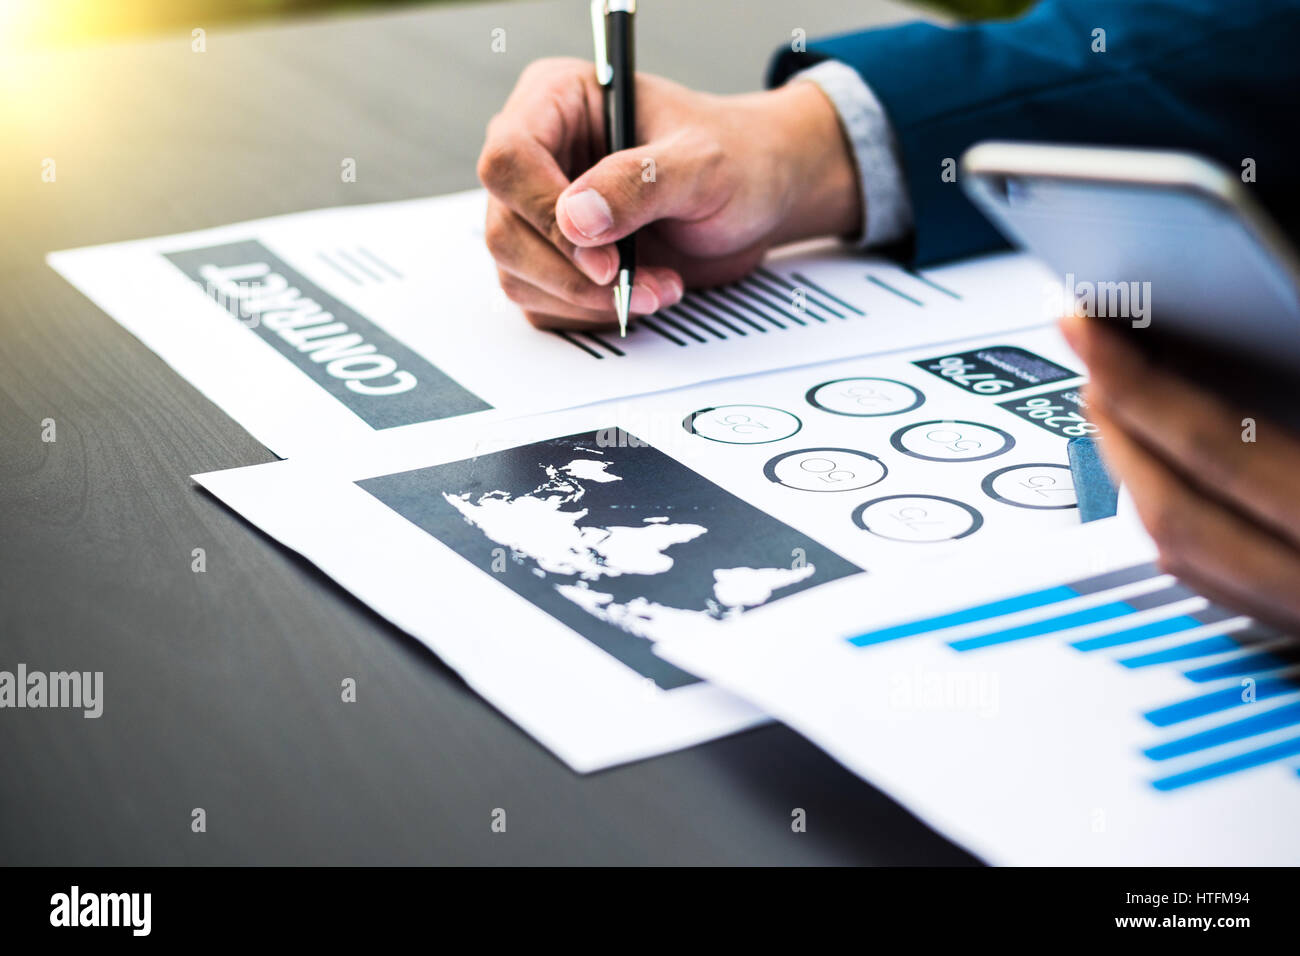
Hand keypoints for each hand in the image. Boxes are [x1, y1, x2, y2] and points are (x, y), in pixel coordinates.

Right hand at [477, 58, 860, 328]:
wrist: (758, 196)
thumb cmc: (737, 157)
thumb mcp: (702, 162)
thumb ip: (639, 183)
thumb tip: (576, 217)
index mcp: (557, 100)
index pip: (509, 159)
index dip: (546, 215)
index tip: (604, 258)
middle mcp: (537, 155)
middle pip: (505, 229)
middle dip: (573, 273)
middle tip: (636, 283)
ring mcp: (539, 212)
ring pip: (517, 275)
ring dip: (587, 300)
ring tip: (658, 286)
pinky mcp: (553, 259)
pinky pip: (543, 304)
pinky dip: (591, 314)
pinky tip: (643, 293)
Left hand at [1060, 314, 1299, 631]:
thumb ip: (1293, 392)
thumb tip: (1243, 354)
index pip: (1208, 446)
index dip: (1132, 381)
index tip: (1081, 328)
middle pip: (1167, 506)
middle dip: (1115, 426)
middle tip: (1089, 359)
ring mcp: (1299, 614)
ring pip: (1178, 553)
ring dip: (1131, 474)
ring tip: (1112, 404)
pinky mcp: (1298, 628)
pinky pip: (1208, 582)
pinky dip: (1170, 521)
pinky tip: (1158, 479)